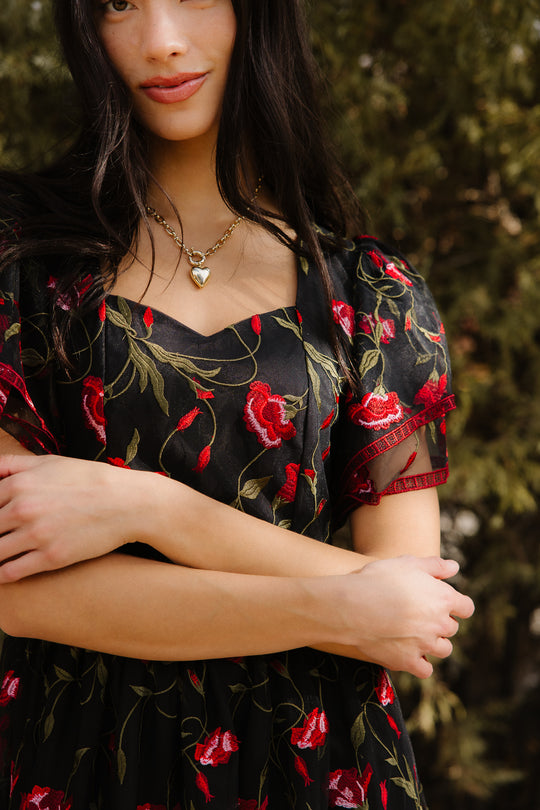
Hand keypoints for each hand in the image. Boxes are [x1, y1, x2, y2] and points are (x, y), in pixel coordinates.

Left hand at [0, 454, 150, 581]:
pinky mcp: (51, 557)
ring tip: (1, 554)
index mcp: (19, 484)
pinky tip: (4, 572)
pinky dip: (1, 575)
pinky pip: (11, 572)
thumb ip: (12, 464)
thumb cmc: (89, 479)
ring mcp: (36, 535)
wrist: (127, 502)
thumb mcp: (50, 462)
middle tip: (1, 536)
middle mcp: (22, 509)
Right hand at [328, 555, 473, 677]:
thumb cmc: (379, 580)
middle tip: (421, 616)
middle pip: (452, 628)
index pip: (466, 607)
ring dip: (434, 644)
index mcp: (443, 598)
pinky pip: (425, 670)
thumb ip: (434, 565)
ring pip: (443, 650)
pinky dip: (420, 664)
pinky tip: (410, 654)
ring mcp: (425, 645)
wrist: (353, 606)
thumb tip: (454, 567)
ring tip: (417, 636)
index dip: (457, 605)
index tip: (445, 604)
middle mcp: (439, 624)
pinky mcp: (409, 661)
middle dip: (440, 622)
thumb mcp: (407, 563)